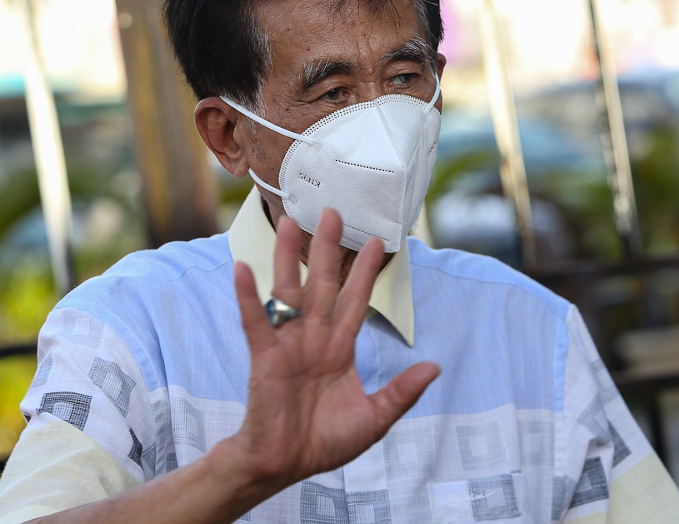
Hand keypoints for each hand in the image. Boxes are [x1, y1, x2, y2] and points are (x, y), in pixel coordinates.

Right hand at [229, 208, 439, 489]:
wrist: (284, 466)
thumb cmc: (324, 442)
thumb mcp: (373, 419)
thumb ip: (401, 393)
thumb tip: (434, 368)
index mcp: (340, 349)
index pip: (355, 301)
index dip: (365, 273)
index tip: (378, 243)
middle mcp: (314, 338)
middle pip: (324, 284)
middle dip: (330, 250)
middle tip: (334, 212)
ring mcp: (289, 344)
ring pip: (290, 292)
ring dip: (289, 257)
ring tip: (289, 222)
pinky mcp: (265, 357)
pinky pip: (256, 321)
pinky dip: (249, 296)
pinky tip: (244, 268)